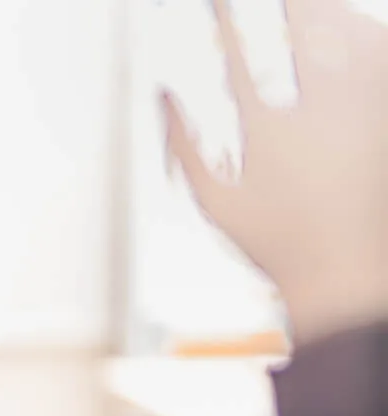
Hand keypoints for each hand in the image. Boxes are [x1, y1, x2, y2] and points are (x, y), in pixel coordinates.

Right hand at [164, 0, 387, 343]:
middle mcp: (316, 115)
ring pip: (352, 44)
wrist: (344, 276)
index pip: (238, 57)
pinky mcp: (382, 127)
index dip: (225, 19)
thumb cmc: (273, 245)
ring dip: (333, 15)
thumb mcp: (212, 202)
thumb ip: (183, 145)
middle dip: (291, 4)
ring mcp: (358, 118)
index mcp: (266, 132)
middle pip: (303, 34)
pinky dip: (370, 42)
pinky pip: (379, 67)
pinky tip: (363, 34)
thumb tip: (162, 94)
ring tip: (320, 5)